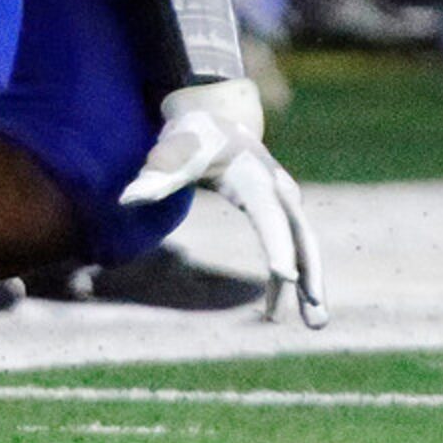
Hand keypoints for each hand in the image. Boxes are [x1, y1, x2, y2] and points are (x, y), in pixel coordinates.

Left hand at [120, 76, 327, 327]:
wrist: (215, 116)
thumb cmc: (192, 137)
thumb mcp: (172, 152)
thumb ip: (155, 177)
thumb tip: (127, 200)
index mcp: (255, 178)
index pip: (270, 217)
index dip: (278, 247)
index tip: (283, 278)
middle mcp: (278, 190)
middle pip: (301, 237)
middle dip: (309, 278)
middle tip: (315, 323)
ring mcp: (284, 200)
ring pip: (305, 245)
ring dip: (311, 284)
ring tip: (316, 326)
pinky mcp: (281, 211)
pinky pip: (295, 245)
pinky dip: (297, 274)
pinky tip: (284, 304)